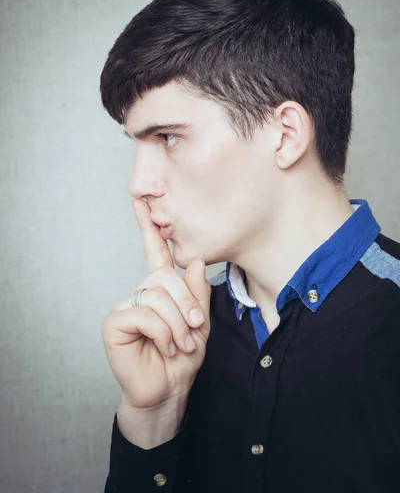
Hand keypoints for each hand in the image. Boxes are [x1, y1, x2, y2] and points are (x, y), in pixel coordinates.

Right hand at [101, 198, 211, 411]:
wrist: (168, 390)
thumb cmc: (183, 357)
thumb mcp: (200, 324)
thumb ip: (198, 294)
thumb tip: (195, 261)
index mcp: (160, 288)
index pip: (154, 252)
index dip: (147, 226)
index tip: (140, 200)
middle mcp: (141, 292)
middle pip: (167, 278)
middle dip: (188, 305)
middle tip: (196, 330)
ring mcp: (126, 305)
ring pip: (158, 297)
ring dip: (178, 325)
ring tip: (181, 345)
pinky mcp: (114, 322)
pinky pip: (145, 314)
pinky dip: (163, 333)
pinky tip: (164, 348)